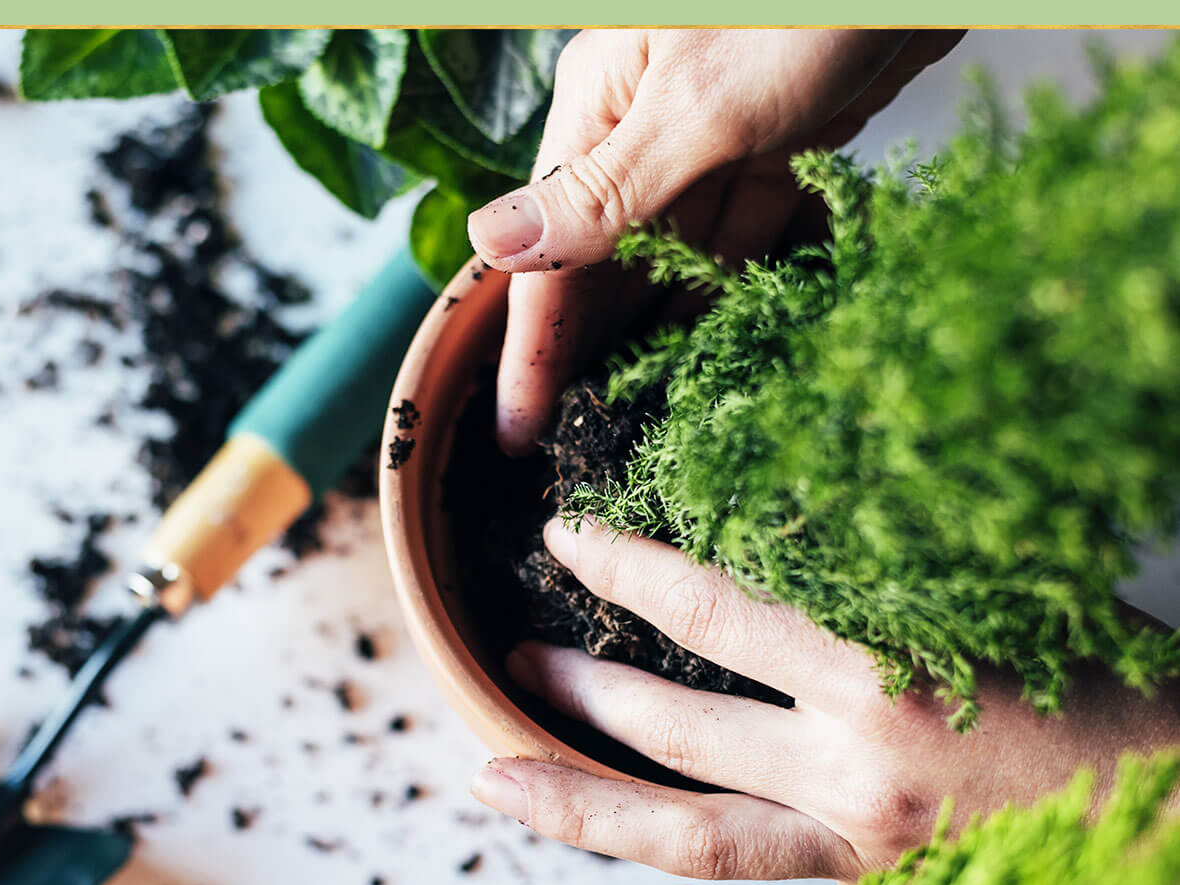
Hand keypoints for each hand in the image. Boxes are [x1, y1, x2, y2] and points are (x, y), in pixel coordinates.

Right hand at [468, 28, 962, 454]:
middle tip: (579, 436)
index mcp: (600, 107)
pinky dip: (727, 282)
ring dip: (655, 323)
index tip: (522, 429)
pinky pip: (739, 231)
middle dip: (589, 345)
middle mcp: (644, 124)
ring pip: (670, 250)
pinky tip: (715, 338)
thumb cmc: (801, 10)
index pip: (548, 250)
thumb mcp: (694, 109)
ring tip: (638, 407)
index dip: (531, 346)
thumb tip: (490, 244)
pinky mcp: (778, 140)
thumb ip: (602, 191)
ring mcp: (711, 135)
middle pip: (602, 258)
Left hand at [470, 518, 1179, 884]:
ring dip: (582, 807)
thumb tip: (779, 509)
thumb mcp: (996, 595)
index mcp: (883, 674)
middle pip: (672, 731)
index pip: (709, 609)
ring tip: (498, 779)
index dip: (621, 566)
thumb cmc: (1113, 689)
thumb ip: (884, 567)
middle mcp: (858, 773)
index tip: (563, 537)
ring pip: (691, 840)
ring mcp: (868, 860)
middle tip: (510, 663)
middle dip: (576, 692)